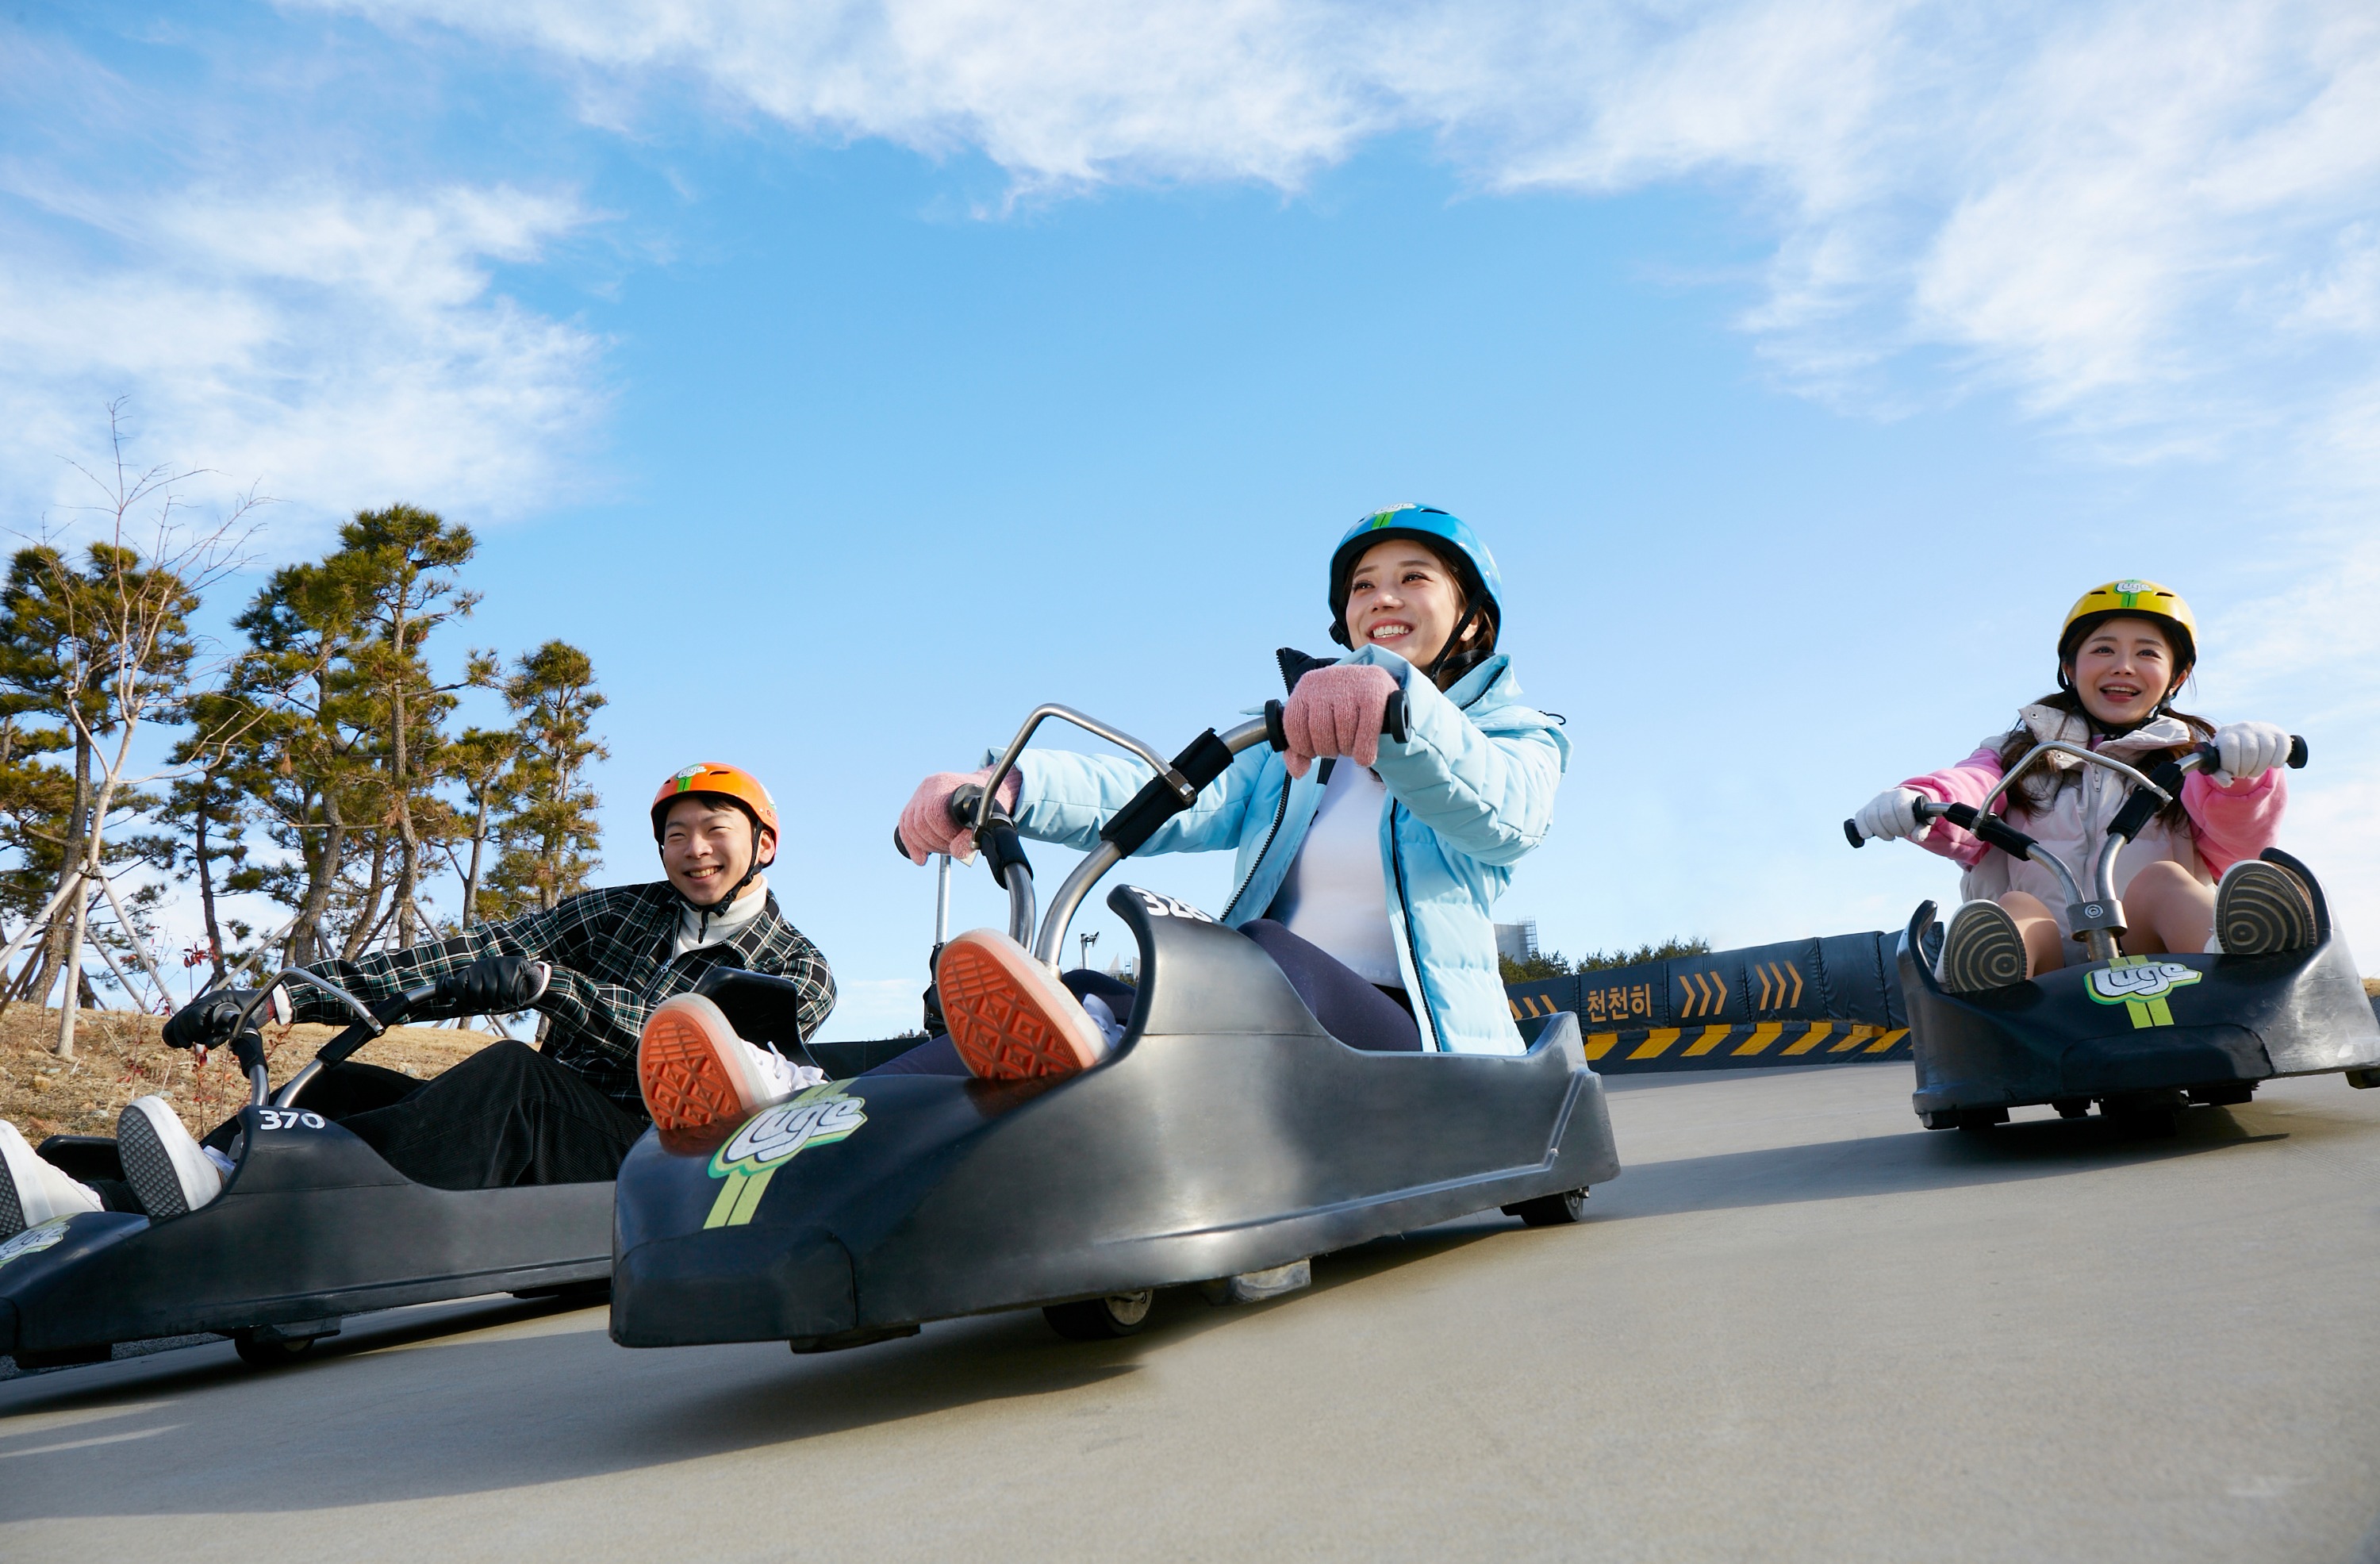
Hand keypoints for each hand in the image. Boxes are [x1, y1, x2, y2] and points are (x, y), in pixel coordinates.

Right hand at [162, 986, 289, 1050]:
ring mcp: (198, 1007)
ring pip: (177, 1020)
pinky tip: (177, 1045)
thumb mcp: (249, 1024)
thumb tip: (217, 1052)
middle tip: (203, 1042)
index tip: (206, 1039)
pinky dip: (172, 1034)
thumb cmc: (256, 1012)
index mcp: (217, 999)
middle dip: (191, 1034)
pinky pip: (175, 1023)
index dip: (197, 1029)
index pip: (195, 1014)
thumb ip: (237, 1036)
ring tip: (188, 1045)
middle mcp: (204, 1001)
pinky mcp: (195, 1016)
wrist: (260, 1001)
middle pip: (183, 1017)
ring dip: (180, 1035)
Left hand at [432, 955, 550, 1015]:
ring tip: (502, 1001)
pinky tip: (511, 997)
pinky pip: (506, 991)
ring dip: (497, 1003)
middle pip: (475, 992)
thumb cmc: (501, 985)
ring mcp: (497, 964)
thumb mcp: (483, 987)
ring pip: (491, 994)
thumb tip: (453, 1008)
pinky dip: (508, 999)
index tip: (466, 1006)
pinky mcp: (512, 965)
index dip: (461, 999)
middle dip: (482, 1004)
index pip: (458, 984)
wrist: (527, 975)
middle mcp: (483, 964)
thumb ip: (469, 995)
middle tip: (490, 1005)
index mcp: (473, 969)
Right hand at [896, 769, 1020, 865]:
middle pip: (918, 822)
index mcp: (946, 784)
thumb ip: (972, 836)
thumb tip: (958, 853)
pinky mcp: (914, 805)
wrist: (984, 789)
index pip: (933, 813)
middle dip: (935, 843)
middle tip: (952, 849)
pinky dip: (912, 844)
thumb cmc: (989, 803)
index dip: (943, 834)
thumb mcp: (986, 819)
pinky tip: (921, 858)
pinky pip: (904, 826)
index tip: (956, 845)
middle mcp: (929, 786)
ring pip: (909, 826)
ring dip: (925, 845)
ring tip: (944, 849)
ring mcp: (919, 794)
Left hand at [1280, 663, 1400, 777]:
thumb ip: (1299, 749)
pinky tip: (1363, 755)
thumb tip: (1298, 771)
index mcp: (1306, 686)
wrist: (1374, 682)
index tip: (1313, 751)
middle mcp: (1326, 680)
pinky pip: (1367, 729)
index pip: (1293, 724)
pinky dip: (1364, 750)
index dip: (1302, 746)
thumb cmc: (1339, 706)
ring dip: (1347, 750)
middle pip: (1319, 729)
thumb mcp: (1314, 721)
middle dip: (1328, 749)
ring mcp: (1351, 683)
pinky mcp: (1374, 691)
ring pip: (1344, 730)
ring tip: (1350, 747)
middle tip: (1336, 748)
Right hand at [1854, 787, 1927, 842]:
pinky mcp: (1865, 810)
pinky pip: (1859, 819)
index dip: (1905, 823)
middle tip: (1901, 833)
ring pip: (1871, 818)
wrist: (1902, 805)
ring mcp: (1874, 802)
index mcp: (1902, 794)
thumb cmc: (1913, 814)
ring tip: (1890, 835)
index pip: (1900, 809)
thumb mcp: (1921, 820)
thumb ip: (1921, 828)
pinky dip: (1864, 830)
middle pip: (1885, 815)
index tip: (1910, 829)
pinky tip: (1871, 835)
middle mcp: (1886, 795)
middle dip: (1894, 829)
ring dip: (1882, 832)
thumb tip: (1916, 837)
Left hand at [2212, 721, 2289, 783]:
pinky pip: (2283, 745)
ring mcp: (2263, 729)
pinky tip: (2273, 765)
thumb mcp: (2220, 764)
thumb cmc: (2230, 756)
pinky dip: (2279, 759)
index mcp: (2227, 733)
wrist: (2246, 743)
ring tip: (2254, 772)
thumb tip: (2227, 781)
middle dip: (2246, 769)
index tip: (2232, 772)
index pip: (2230, 746)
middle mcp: (2244, 727)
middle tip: (2244, 774)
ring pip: (2267, 748)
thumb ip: (2219, 774)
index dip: (2232, 764)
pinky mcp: (2279, 733)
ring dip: (2261, 766)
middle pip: (2250, 749)